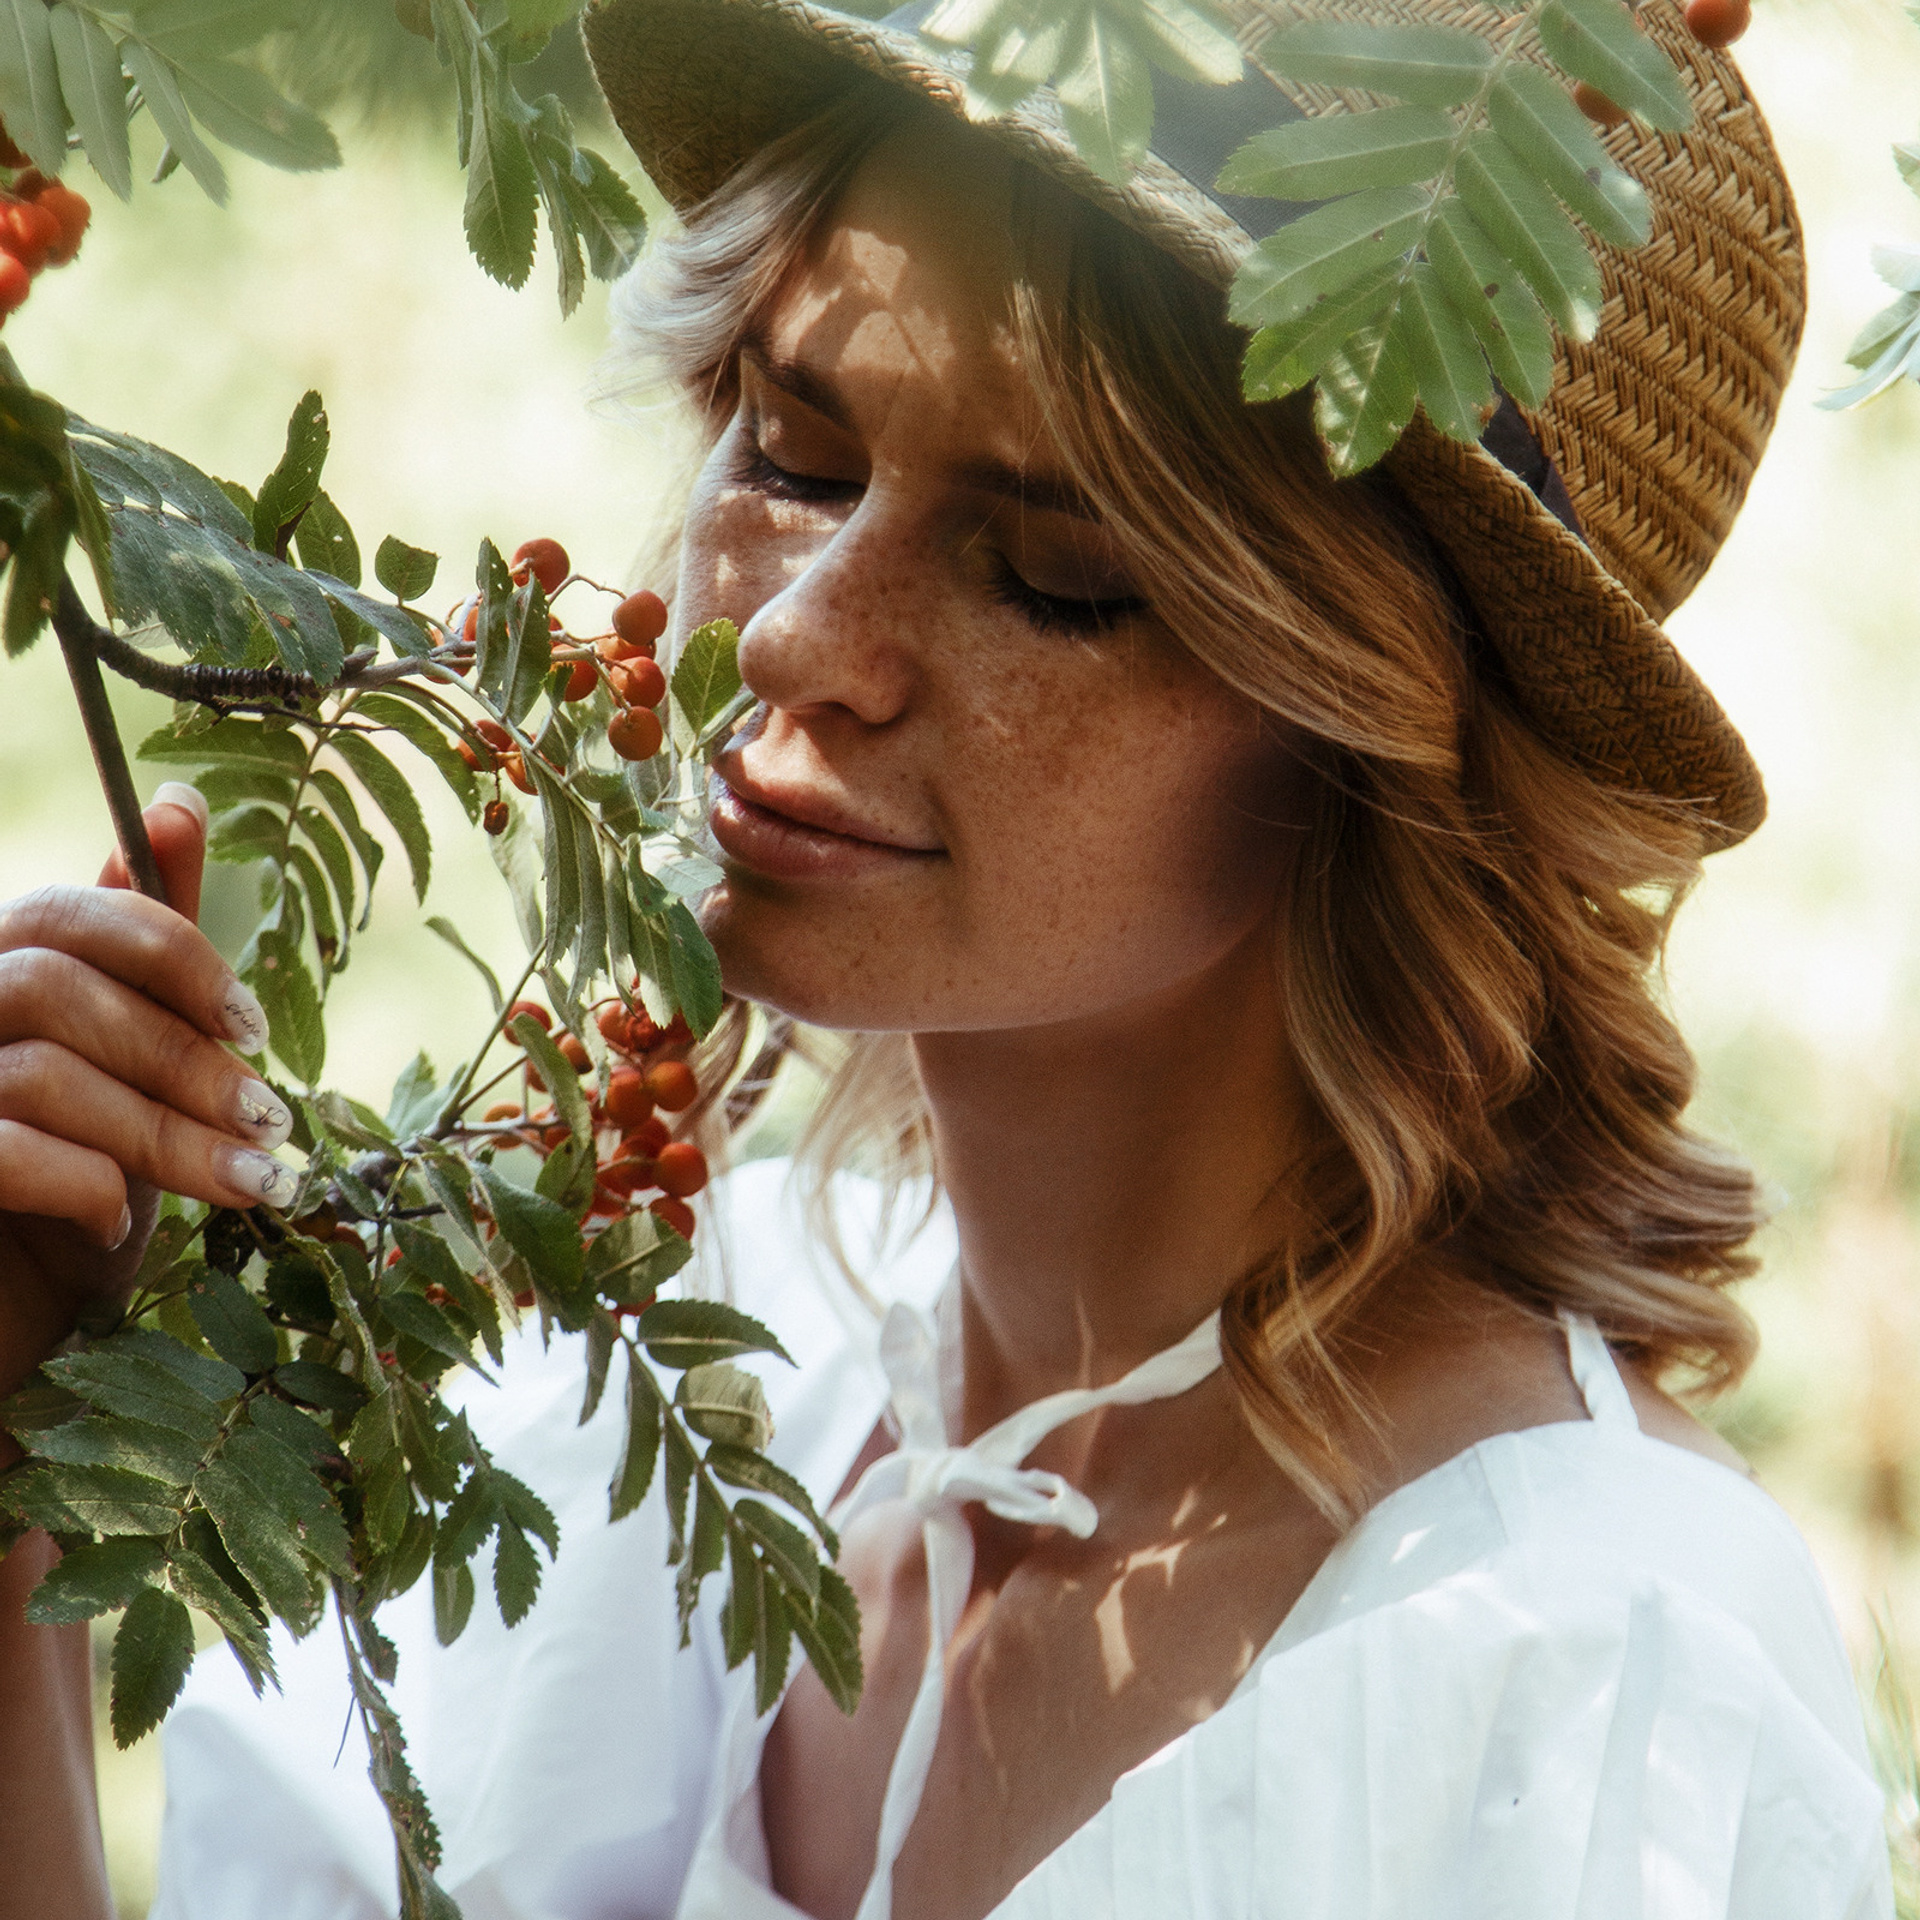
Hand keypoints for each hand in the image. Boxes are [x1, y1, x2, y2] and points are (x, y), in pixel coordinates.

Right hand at [0, 784, 299, 1421]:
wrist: (9, 1323)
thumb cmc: (78, 1190)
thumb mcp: (135, 1069)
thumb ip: (151, 954)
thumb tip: (177, 806)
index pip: (64, 913)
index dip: (170, 956)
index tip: (251, 1026)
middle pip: (57, 991)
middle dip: (184, 1060)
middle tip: (269, 1122)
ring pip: (42, 1072)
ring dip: (164, 1133)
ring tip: (246, 1183)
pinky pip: (1, 1146)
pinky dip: (82, 1182)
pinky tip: (119, 1220)